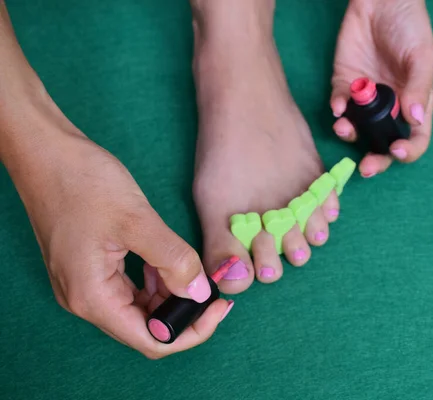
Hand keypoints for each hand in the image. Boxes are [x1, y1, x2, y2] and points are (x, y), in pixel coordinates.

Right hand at [7, 126, 229, 358]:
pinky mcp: (90, 267)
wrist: (45, 152)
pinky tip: (167, 260)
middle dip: (183, 310)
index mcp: (93, 297)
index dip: (191, 330)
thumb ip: (173, 261)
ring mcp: (85, 284)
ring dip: (169, 293)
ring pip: (139, 306)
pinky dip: (153, 279)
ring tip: (191, 268)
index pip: (152, 339)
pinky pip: (128, 287)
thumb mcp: (137, 220)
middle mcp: (85, 299)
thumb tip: (201, 292)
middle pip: (146, 326)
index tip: (220, 307)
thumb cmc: (82, 182)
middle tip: (213, 286)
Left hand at [330, 0, 432, 175]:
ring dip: (350, 135)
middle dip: (375, 158)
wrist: (382, 0)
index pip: (416, 138)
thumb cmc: (410, 27)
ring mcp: (366, 98)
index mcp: (415, 103)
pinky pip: (340, 105)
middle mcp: (390, 106)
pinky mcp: (345, 84)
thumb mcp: (422, 57)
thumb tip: (415, 121)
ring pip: (357, 129)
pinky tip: (339, 107)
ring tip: (345, 129)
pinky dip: (338, 110)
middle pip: (383, 142)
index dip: (408, 150)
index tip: (397, 152)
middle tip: (366, 167)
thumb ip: (419, 89)